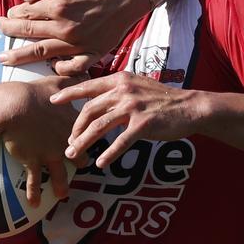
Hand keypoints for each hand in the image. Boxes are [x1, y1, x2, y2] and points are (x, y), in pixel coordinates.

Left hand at [0, 0, 150, 74]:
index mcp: (57, 6)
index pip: (26, 13)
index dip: (13, 15)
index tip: (8, 16)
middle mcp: (65, 27)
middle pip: (29, 34)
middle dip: (9, 34)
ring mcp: (78, 43)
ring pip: (42, 52)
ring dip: (21, 56)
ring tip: (5, 59)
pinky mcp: (93, 52)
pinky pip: (73, 67)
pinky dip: (60, 68)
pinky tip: (51, 66)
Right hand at [2, 76, 83, 205]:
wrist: (15, 107)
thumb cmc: (34, 93)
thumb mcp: (56, 83)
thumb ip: (73, 82)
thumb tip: (85, 74)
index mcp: (71, 123)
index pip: (88, 132)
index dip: (94, 136)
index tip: (99, 140)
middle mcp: (64, 142)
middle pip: (79, 156)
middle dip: (82, 162)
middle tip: (83, 167)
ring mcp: (49, 154)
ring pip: (60, 175)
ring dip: (61, 186)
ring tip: (62, 195)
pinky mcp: (34, 162)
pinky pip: (34, 182)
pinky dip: (33, 193)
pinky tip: (33, 204)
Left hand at [51, 73, 205, 166]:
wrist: (190, 106)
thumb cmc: (162, 99)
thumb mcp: (137, 86)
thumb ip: (117, 92)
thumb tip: (96, 103)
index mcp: (119, 80)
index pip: (87, 86)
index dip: (68, 94)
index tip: (53, 101)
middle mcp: (123, 91)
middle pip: (89, 110)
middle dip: (75, 129)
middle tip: (68, 143)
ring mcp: (133, 107)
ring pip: (99, 127)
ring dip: (84, 143)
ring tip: (74, 155)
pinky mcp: (143, 124)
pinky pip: (120, 142)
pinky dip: (108, 154)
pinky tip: (100, 163)